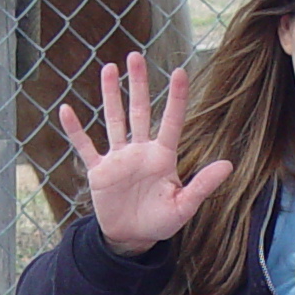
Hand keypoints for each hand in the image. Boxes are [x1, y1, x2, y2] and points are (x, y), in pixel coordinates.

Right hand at [59, 52, 233, 254]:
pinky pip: (85, 147)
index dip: (176, 98)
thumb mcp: (184, 206)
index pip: (171, 121)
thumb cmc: (161, 222)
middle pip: (139, 111)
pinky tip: (65, 110)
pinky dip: (75, 130)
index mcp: (163, 157)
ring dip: (110, 95)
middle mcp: (140, 151)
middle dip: (137, 84)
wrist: (132, 238)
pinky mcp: (99, 171)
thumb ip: (203, 185)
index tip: (180, 71)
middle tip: (135, 56)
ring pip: (114, 121)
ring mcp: (119, 159)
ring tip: (108, 68)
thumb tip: (229, 165)